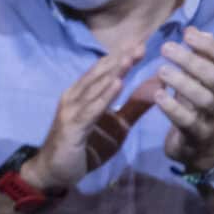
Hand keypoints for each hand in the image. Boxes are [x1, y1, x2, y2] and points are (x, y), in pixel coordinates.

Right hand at [21, 42, 146, 191]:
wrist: (54, 172)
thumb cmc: (85, 147)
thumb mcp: (117, 125)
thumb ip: (134, 106)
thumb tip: (158, 85)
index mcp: (83, 93)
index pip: (105, 70)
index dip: (123, 56)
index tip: (143, 41)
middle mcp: (75, 96)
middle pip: (100, 73)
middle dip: (120, 58)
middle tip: (141, 42)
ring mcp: (71, 110)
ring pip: (95, 87)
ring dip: (113, 72)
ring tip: (131, 57)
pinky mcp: (72, 127)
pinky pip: (91, 109)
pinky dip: (104, 96)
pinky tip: (117, 84)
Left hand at [157, 29, 213, 170]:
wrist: (201, 150)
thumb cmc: (199, 108)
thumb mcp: (201, 82)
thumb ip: (200, 57)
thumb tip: (194, 29)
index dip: (210, 46)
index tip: (187, 34)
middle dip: (191, 60)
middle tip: (166, 48)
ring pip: (204, 98)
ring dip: (182, 82)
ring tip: (161, 70)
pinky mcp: (198, 135)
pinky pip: (187, 120)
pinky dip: (172, 107)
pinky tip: (157, 94)